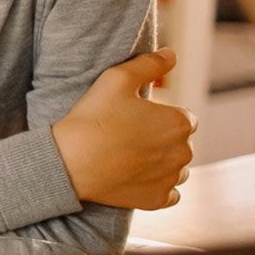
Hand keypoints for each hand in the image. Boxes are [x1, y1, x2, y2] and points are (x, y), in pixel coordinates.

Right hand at [54, 49, 199, 209]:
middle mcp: (182, 153)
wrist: (70, 163)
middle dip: (163, 139)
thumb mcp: (117, 78)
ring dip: (163, 162)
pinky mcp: (157, 200)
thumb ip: (150, 63)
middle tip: (130, 136)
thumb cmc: (93, 118)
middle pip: (181, 143)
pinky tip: (137, 176)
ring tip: (132, 156)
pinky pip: (170, 193)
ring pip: (178, 168)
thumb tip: (171, 54)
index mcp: (179, 122)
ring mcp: (170, 179)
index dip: (162, 116)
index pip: (185, 118)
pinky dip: (158, 186)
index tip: (138, 118)